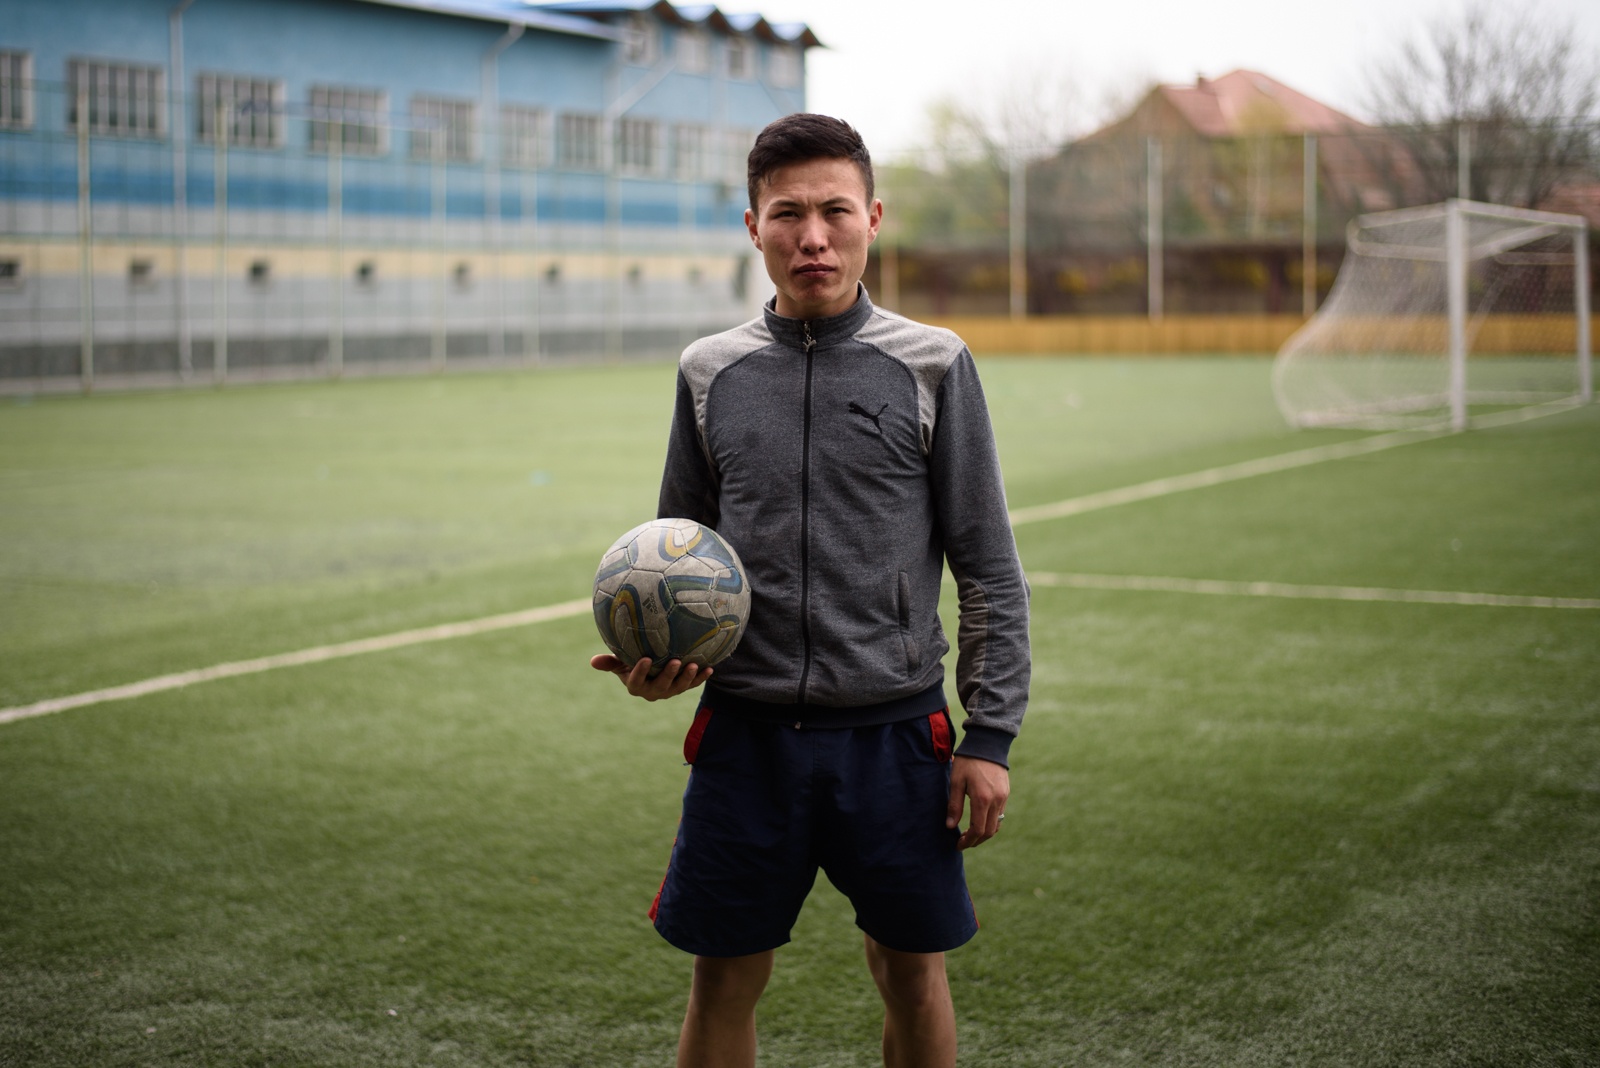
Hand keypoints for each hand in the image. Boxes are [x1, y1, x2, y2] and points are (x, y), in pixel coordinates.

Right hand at [590, 654, 712, 701]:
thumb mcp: (621, 662)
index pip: (636, 682)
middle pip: (661, 687)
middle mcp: (653, 691)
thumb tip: (592, 661)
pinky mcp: (682, 686)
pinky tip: (710, 669)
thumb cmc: (632, 661)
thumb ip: (610, 662)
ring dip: (687, 678)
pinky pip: (692, 684)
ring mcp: (669, 690)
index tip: (645, 658)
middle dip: (669, 675)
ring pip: (678, 687)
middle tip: (675, 662)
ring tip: (693, 666)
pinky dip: (701, 678)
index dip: (641, 672)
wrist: (653, 666)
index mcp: (636, 686)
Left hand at [946, 755, 1009, 849]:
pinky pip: (1000, 815)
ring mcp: (1003, 798)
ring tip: (971, 834)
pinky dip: (991, 823)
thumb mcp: (956, 781)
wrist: (987, 743)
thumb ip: (954, 805)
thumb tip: (950, 826)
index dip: (968, 841)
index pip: (978, 830)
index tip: (959, 845)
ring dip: (984, 833)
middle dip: (976, 841)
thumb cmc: (968, 761)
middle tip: (964, 842)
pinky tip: (980, 820)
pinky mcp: (1006, 793)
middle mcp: (996, 801)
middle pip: (989, 832)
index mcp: (982, 799)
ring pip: (997, 825)